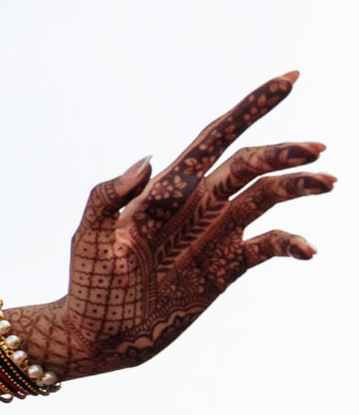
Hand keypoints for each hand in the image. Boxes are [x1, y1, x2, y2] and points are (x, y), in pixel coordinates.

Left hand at [7, 73, 331, 378]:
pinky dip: (292, 243)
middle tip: (317, 148)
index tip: (290, 79)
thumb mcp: (87, 236)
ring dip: (298, 187)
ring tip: (328, 182)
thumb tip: (150, 161)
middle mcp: (197, 205)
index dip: (251, 107)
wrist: (100, 334)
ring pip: (266, 197)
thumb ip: (108, 196)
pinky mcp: (227, 266)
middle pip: (249, 164)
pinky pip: (269, 246)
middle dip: (283, 151)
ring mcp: (215, 234)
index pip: (214, 137)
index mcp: (166, 189)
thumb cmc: (89, 283)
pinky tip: (307, 250)